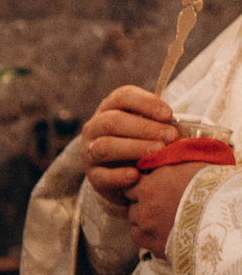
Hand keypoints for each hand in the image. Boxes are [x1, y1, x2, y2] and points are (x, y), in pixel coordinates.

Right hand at [84, 85, 178, 209]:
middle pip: (113, 121)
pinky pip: (102, 175)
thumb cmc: (144, 145)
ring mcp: (89, 152)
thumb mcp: (151, 128)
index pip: (123, 97)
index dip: (146, 103)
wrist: (127, 177)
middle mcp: (95, 128)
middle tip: (170, 136)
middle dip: (145, 128)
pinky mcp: (92, 176)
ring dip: (134, 148)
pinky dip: (119, 175)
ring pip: (105, 146)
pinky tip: (136, 175)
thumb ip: (162, 123)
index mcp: (110, 109)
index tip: (169, 115)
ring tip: (158, 152)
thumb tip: (185, 125)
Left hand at [128, 160, 210, 256]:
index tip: (147, 189)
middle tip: (158, 205)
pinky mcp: (154, 244)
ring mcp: (147, 226)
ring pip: (134, 222)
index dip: (138, 187)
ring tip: (162, 218)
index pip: (129, 185)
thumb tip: (160, 152)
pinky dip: (147, 235)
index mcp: (150, 185)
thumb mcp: (190, 164)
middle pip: (131, 205)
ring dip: (144, 220)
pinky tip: (161, 231)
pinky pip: (139, 238)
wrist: (224, 213)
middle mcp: (144, 205)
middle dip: (141, 204)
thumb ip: (169, 161)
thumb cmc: (214, 186)